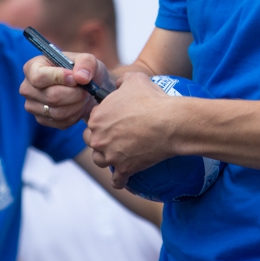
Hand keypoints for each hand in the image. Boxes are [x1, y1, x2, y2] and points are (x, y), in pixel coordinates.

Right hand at [20, 53, 114, 128]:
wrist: (85, 87)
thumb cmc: (82, 70)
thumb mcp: (88, 60)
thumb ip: (86, 63)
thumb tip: (81, 77)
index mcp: (32, 67)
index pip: (39, 77)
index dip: (59, 78)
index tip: (76, 79)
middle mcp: (28, 88)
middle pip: (51, 96)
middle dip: (75, 93)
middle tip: (86, 89)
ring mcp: (33, 106)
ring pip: (57, 112)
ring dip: (77, 104)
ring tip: (84, 95)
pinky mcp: (42, 120)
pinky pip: (61, 122)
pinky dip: (76, 114)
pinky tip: (80, 104)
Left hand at [84, 72, 175, 188]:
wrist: (168, 122)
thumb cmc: (151, 99)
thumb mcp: (135, 79)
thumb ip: (122, 80)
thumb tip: (119, 83)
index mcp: (98, 116)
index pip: (92, 119)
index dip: (103, 118)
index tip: (113, 119)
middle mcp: (99, 138)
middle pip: (91, 140)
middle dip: (99, 138)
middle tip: (114, 136)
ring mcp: (110, 156)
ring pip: (99, 161)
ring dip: (106, 158)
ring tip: (117, 155)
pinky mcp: (123, 169)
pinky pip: (117, 181)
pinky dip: (120, 179)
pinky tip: (126, 176)